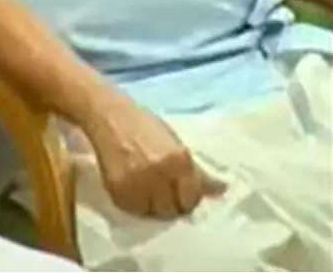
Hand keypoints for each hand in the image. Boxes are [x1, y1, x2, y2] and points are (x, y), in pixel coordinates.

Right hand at [85, 95, 224, 219]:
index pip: (191, 198)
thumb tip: (221, 190)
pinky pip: (133, 211)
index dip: (189, 199)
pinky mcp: (117, 191)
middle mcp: (159, 174)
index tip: (185, 196)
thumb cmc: (148, 127)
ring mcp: (136, 185)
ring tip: (152, 192)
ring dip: (154, 207)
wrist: (111, 118)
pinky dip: (137, 205)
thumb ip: (195, 170)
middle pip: (172, 210)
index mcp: (180, 160)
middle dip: (173, 206)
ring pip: (152, 214)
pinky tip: (137, 190)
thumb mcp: (177, 143)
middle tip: (168, 196)